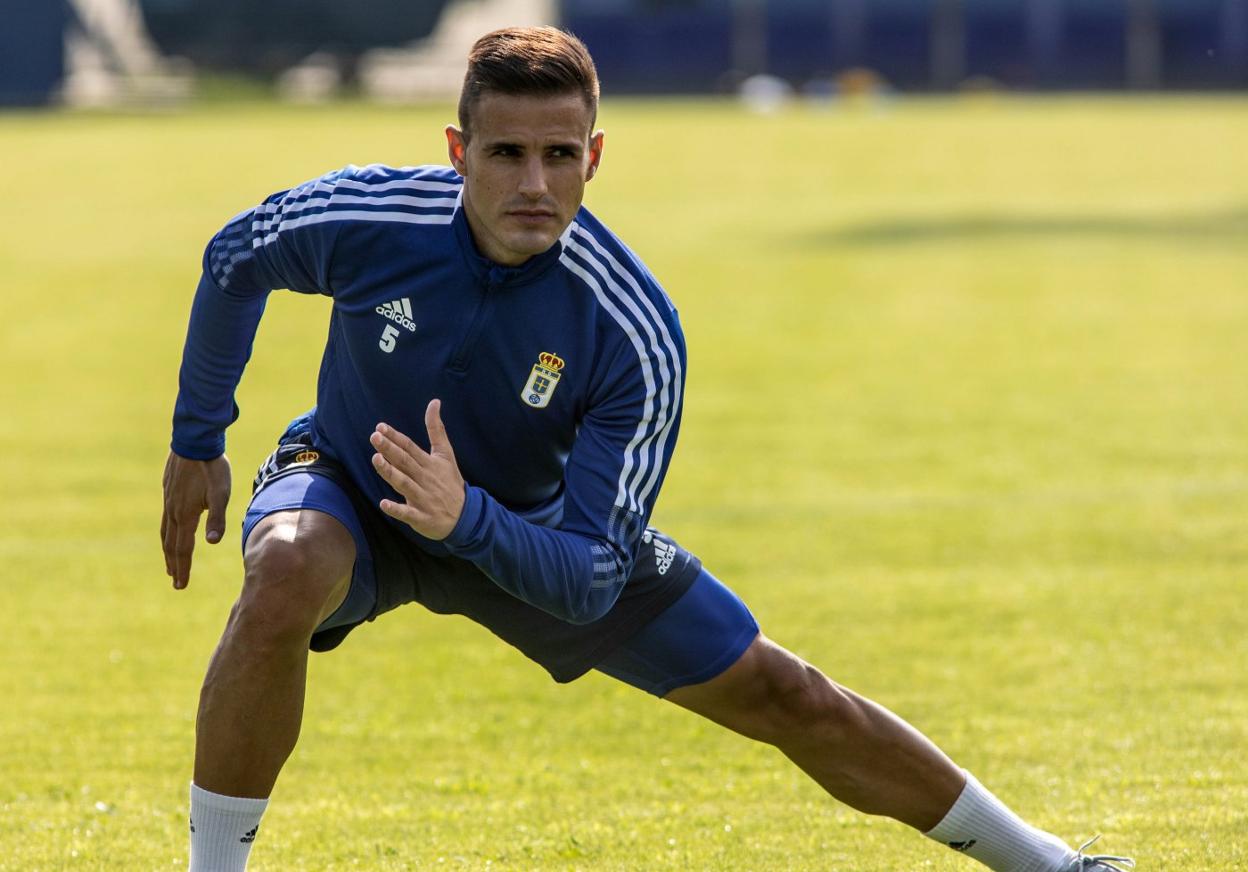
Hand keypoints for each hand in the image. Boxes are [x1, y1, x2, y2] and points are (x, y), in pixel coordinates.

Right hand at [161, 451, 231, 589]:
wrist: (195, 441)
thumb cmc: (212, 468)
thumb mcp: (220, 493)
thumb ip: (217, 518)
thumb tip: (212, 542)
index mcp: (185, 515)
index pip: (183, 549)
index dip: (183, 568)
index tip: (181, 585)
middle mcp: (172, 512)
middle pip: (171, 545)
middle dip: (175, 565)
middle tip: (177, 583)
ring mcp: (168, 502)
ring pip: (165, 533)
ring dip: (168, 551)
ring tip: (171, 565)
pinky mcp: (168, 492)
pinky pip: (164, 520)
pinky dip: (166, 534)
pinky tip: (170, 533)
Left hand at [370, 399, 464, 539]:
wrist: (466, 515)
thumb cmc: (450, 482)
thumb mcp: (446, 454)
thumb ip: (436, 429)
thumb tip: (434, 402)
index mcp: (429, 463)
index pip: (410, 447)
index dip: (395, 437)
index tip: (380, 427)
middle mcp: (425, 479)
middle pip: (405, 462)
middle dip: (390, 450)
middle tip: (375, 437)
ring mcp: (423, 498)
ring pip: (404, 484)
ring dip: (390, 473)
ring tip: (376, 460)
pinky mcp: (421, 517)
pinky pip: (407, 513)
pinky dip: (396, 509)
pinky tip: (384, 504)